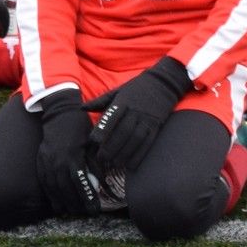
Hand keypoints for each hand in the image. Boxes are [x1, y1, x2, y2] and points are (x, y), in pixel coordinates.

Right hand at [34, 93, 97, 217]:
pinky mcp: (41, 160)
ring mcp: (47, 161)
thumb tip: (101, 183)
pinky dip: (50, 193)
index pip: (80, 184)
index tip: (94, 210)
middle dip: (75, 204)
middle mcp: (58, 162)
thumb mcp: (91, 144)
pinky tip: (55, 202)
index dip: (87, 199)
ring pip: (54, 187)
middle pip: (66, 189)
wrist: (59, 113)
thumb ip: (94, 164)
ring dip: (62, 202)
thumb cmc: (79, 127)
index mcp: (73, 157)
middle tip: (84, 213)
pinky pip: (44, 181)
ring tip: (70, 211)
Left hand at [90, 55, 191, 175]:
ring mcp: (147, 119)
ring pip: (135, 139)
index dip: (103, 130)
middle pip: (123, 132)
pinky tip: (132, 164)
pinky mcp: (156, 126)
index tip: (93, 141)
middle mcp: (135, 111)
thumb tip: (82, 108)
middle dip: (111, 147)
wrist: (164, 82)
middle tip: (101, 158)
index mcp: (124, 101)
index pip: (112, 117)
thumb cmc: (137, 87)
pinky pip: (148, 142)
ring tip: (115, 163)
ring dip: (125, 153)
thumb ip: (101, 101)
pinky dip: (140, 155)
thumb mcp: (118, 90)